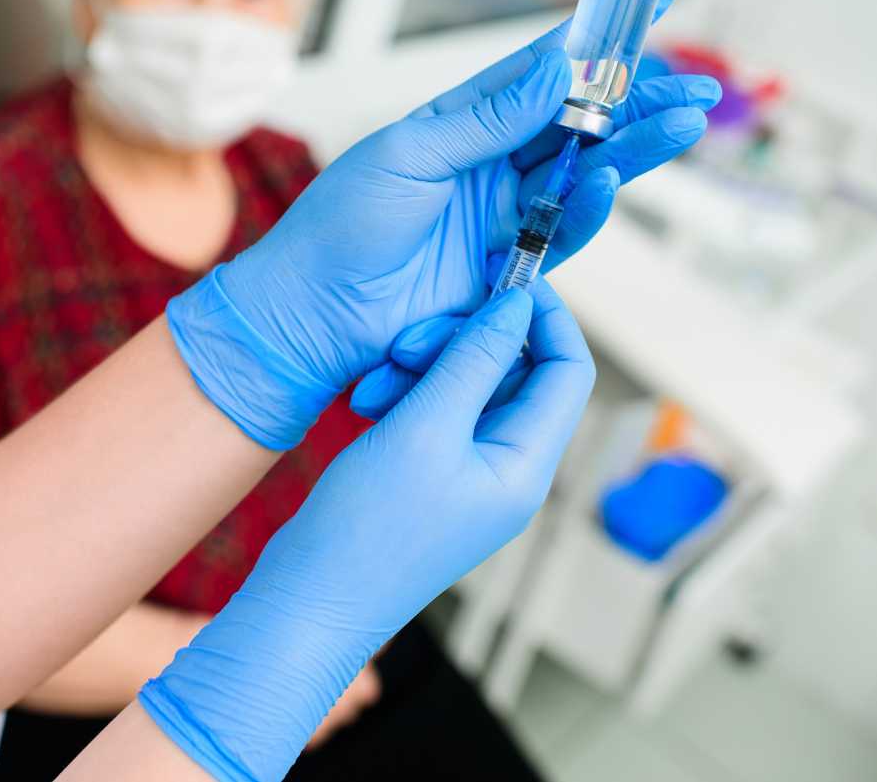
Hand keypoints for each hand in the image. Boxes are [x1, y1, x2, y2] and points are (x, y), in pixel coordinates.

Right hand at [141, 281, 594, 780]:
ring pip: (467, 385)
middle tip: (407, 341)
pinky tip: (365, 402)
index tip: (500, 276)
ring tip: (375, 382)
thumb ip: (474, 359)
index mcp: (526, 464)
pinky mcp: (429, 473)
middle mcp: (507, 468)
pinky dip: (404, 393)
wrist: (308, 600)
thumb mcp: (423, 427)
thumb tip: (518, 305)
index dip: (544, 316)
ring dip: (424, 366)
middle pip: (515, 372)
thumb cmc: (368, 527)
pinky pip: (434, 409)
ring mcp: (468, 472)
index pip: (568, 370)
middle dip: (463, 343)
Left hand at [167, 0, 715, 447]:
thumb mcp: (411, 155)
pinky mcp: (509, 265)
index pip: (541, 69)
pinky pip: (563, 231)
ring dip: (634, 148)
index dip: (595, 37)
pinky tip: (616, 178)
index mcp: (461, 121)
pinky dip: (591, 206)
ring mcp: (502, 214)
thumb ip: (489, 120)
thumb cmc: (341, 225)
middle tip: (695, 85)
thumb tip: (557, 72)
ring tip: (684, 121)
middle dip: (638, 101)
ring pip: (585, 173)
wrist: (315, 311)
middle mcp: (490, 162)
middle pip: (579, 122)